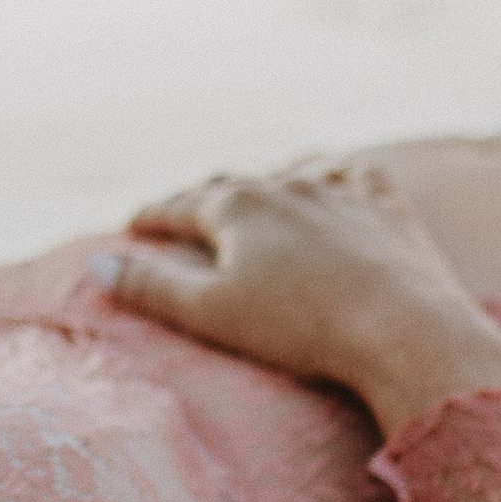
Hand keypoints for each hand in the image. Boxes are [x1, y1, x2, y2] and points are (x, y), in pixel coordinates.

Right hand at [95, 161, 500, 434]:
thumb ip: (150, 286)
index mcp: (236, 206)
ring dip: (265, 185)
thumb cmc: (299, 327)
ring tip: (254, 195)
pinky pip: (356, 176)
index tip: (133, 225)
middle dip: (202, 199)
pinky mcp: (387, 208)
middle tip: (183, 213)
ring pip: (291, 174)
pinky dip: (335, 177)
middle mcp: (285, 185)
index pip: (179, 206)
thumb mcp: (210, 313)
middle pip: (231, 185)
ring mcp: (340, 191)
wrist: (404, 327)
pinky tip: (335, 181)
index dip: (152, 217)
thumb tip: (96, 262)